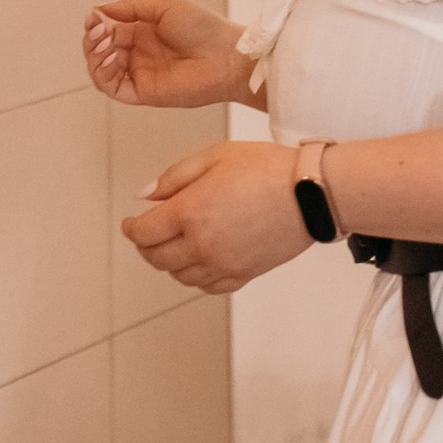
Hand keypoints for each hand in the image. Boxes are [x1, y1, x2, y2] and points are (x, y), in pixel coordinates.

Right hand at [84, 0, 252, 112]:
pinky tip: (111, 58)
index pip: (107, 30)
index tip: (94, 16)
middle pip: (99, 50)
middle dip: (93, 39)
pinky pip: (112, 87)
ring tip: (105, 43)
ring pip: (101, 70)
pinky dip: (103, 73)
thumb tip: (99, 9)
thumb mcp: (164, 6)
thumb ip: (131, 7)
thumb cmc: (205, 28)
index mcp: (142, 32)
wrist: (227, 56)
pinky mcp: (143, 93)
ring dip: (94, 56)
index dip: (96, 24)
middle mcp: (138, 54)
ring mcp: (139, 74)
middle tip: (100, 30)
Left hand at [121, 139, 307, 295]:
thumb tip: (145, 196)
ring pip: (180, 275)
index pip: (144, 232)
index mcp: (190, 212)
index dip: (131, 228)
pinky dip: (196, 278)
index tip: (131, 223)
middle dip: (146, 246)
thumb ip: (174, 177)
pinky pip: (208, 287)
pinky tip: (198, 263)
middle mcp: (202, 244)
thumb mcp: (214, 156)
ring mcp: (223, 263)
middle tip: (147, 234)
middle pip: (157, 258)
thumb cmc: (268, 168)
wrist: (311, 192)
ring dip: (169, 262)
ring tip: (172, 246)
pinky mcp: (244, 274)